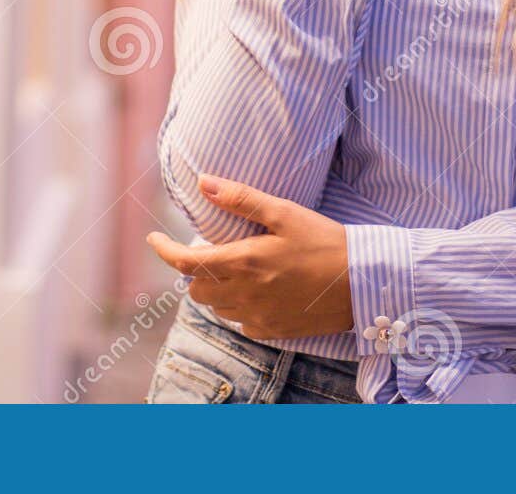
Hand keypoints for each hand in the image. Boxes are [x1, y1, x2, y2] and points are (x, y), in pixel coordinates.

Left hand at [145, 175, 353, 340]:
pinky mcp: (273, 331)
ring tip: (239, 269)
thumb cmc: (325, 240)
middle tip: (216, 250)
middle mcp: (244, 294)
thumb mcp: (284, 212)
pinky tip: (259, 292)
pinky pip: (240, 322)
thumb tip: (203, 183)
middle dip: (198, 269)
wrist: (362, 282)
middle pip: (197, 287)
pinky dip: (239, 306)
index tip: (153, 238)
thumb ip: (241, 199)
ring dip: (217, 288)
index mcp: (243, 262)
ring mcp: (258, 316)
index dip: (163, 251)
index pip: (185, 263)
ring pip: (217, 306)